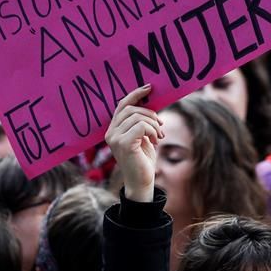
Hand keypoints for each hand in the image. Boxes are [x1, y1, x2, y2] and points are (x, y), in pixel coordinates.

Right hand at [105, 85, 161, 201]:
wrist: (142, 182)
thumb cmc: (143, 160)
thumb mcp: (142, 137)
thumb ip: (141, 122)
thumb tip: (149, 102)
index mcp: (113, 129)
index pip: (122, 105)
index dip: (135, 94)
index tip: (149, 88)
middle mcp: (110, 133)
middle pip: (131, 109)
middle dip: (150, 114)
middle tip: (160, 126)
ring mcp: (115, 138)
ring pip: (138, 116)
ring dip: (153, 124)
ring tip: (159, 136)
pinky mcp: (123, 143)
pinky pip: (141, 126)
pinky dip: (152, 130)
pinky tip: (156, 140)